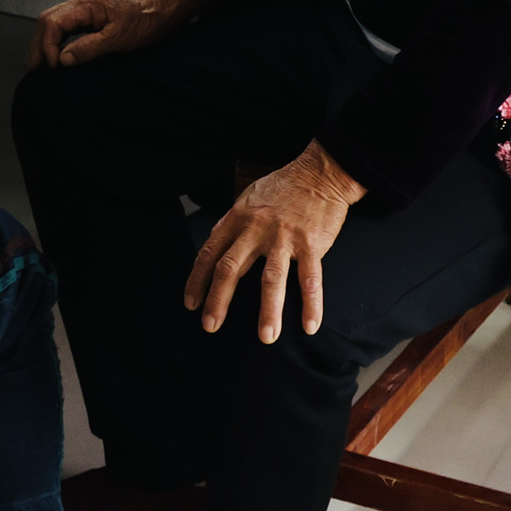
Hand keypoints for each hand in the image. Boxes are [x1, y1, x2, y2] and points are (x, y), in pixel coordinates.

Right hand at [34, 0, 178, 68]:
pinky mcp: (92, 14)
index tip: (54, 66)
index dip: (48, 46)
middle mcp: (83, 2)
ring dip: (46, 42)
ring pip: (55, 21)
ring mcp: (87, 7)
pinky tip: (58, 53)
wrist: (164, 10)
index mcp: (87, 4)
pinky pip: (67, 24)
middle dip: (39, 44)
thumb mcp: (118, 39)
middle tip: (35, 68)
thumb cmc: (147, 21)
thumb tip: (64, 59)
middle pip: (48, 20)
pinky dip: (58, 39)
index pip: (53, 22)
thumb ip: (88, 48)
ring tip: (42, 63)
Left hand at [185, 144, 363, 342]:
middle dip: (219, 300)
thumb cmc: (282, 187)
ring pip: (272, 278)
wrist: (319, 173)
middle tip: (210, 326)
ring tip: (266, 337)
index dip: (197, 280)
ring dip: (269, 311)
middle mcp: (256, 229)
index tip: (191, 303)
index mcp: (238, 218)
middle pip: (231, 268)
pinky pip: (310, 278)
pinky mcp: (311, 244)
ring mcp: (284, 237)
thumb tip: (214, 245)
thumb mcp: (248, 198)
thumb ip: (232, 224)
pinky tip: (310, 325)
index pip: (210, 252)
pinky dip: (311, 303)